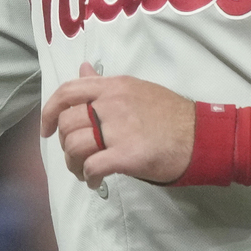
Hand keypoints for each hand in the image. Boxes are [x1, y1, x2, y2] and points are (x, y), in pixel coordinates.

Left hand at [39, 63, 194, 188]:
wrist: (204, 136)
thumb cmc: (171, 115)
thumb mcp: (136, 89)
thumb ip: (105, 84)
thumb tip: (82, 68)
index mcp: (113, 87)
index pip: (67, 92)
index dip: (49, 112)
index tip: (46, 130)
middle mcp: (112, 104)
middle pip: (66, 124)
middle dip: (64, 145)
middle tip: (76, 157)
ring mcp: (119, 129)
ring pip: (74, 146)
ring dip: (74, 165)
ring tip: (85, 172)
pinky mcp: (128, 154)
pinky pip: (92, 166)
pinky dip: (89, 177)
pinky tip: (96, 182)